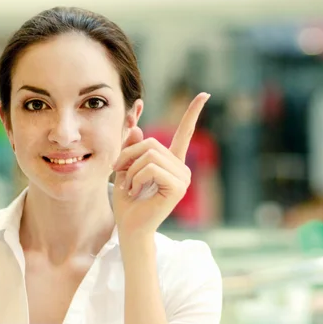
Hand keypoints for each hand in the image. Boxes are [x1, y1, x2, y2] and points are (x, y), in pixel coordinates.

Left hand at [113, 92, 209, 236]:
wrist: (130, 228)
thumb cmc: (128, 202)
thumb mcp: (124, 169)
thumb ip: (130, 148)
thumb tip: (137, 127)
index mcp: (171, 163)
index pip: (185, 134)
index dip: (193, 114)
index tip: (204, 95)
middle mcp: (181, 169)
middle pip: (152, 143)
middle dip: (128, 156)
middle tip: (118, 173)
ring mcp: (182, 178)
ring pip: (150, 155)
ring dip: (131, 170)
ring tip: (129, 187)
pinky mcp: (177, 187)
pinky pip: (151, 168)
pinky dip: (137, 178)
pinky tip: (136, 191)